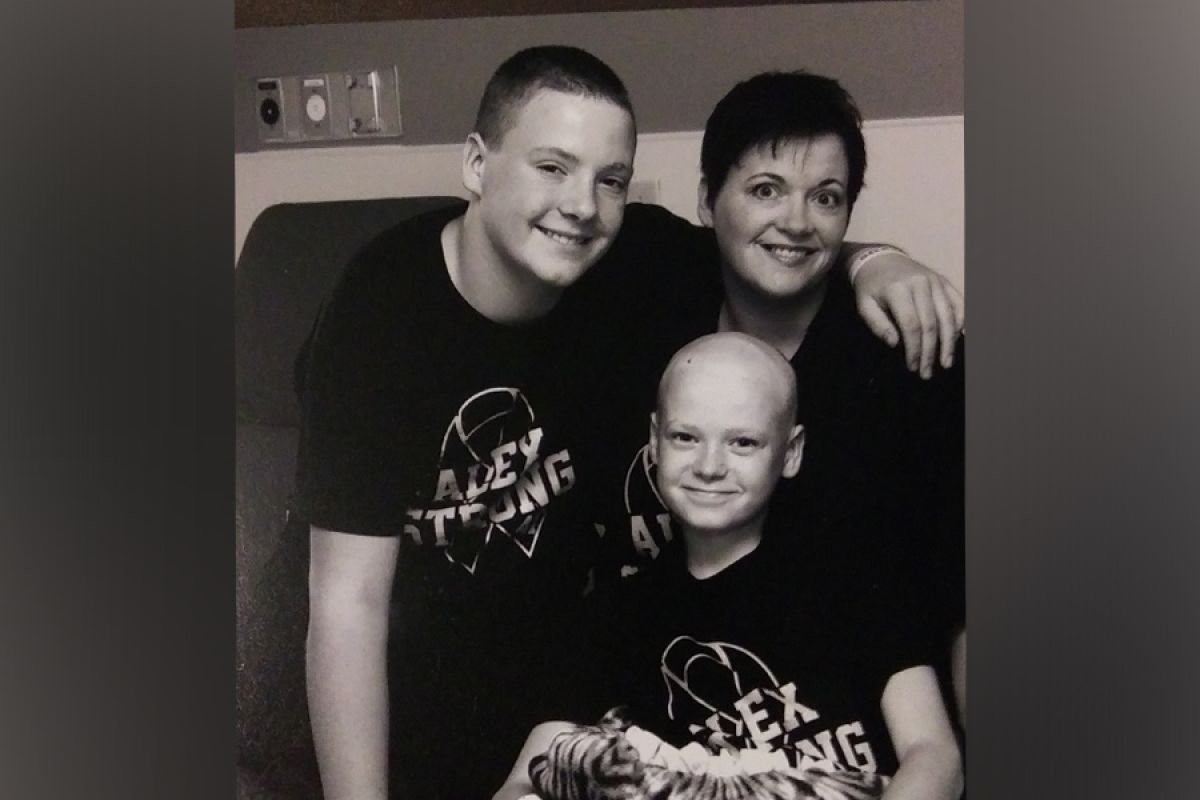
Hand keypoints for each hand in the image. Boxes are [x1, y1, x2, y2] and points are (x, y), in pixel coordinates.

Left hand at [852, 252, 963, 377]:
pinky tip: (962, 338)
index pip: (911, 325)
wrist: (882, 259)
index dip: (914, 349)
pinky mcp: (944, 281)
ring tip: (946, 362)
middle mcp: (921, 284)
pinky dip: (962, 321)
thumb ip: (877, 325)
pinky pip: (958, 303)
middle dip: (931, 351)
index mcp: (898, 289)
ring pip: (948, 315)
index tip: (912, 367)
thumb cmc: (871, 287)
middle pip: (931, 324)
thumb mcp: (865, 305)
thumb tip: (894, 344)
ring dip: (949, 342)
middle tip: (928, 372)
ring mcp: (935, 281)